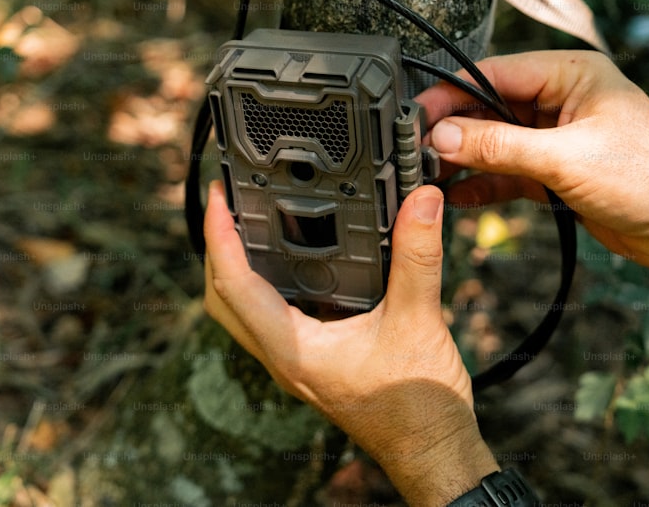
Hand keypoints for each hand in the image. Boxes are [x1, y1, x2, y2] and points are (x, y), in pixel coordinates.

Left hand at [203, 181, 498, 504]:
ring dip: (238, 268)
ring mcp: (295, 362)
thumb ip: (418, 257)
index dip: (220, 236)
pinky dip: (269, 284)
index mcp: (294, 350)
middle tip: (227, 206)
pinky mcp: (311, 361)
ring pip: (244, 311)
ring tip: (250, 224)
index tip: (219, 198)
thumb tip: (421, 203)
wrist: (430, 450)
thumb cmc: (418, 407)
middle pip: (224, 299)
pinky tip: (296, 261)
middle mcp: (284, 358)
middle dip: (218, 250)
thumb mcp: (418, 320)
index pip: (235, 286)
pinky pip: (272, 318)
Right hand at [416, 50, 648, 271]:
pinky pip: (510, 172)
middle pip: (489, 108)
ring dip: (465, 159)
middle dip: (453, 130)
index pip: (493, 74)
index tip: (416, 115)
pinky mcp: (559, 173)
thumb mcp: (566, 158)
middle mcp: (562, 100)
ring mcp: (559, 138)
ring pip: (496, 142)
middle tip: (415, 151)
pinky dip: (484, 184)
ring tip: (427, 176)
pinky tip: (457, 196)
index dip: (450, 94)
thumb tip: (444, 137)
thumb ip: (500, 146)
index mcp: (571, 74)